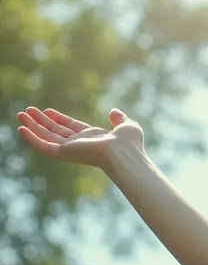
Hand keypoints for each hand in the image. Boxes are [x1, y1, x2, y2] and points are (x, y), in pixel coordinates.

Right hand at [16, 107, 144, 167]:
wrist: (124, 153)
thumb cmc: (130, 143)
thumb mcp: (126, 125)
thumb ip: (120, 118)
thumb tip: (113, 111)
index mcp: (93, 138)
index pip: (71, 127)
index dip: (59, 119)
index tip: (48, 111)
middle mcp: (80, 144)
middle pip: (56, 131)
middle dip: (42, 121)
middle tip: (28, 111)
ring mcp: (71, 149)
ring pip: (46, 137)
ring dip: (32, 126)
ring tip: (20, 114)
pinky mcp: (63, 153)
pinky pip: (43, 146)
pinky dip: (31, 138)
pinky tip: (21, 129)